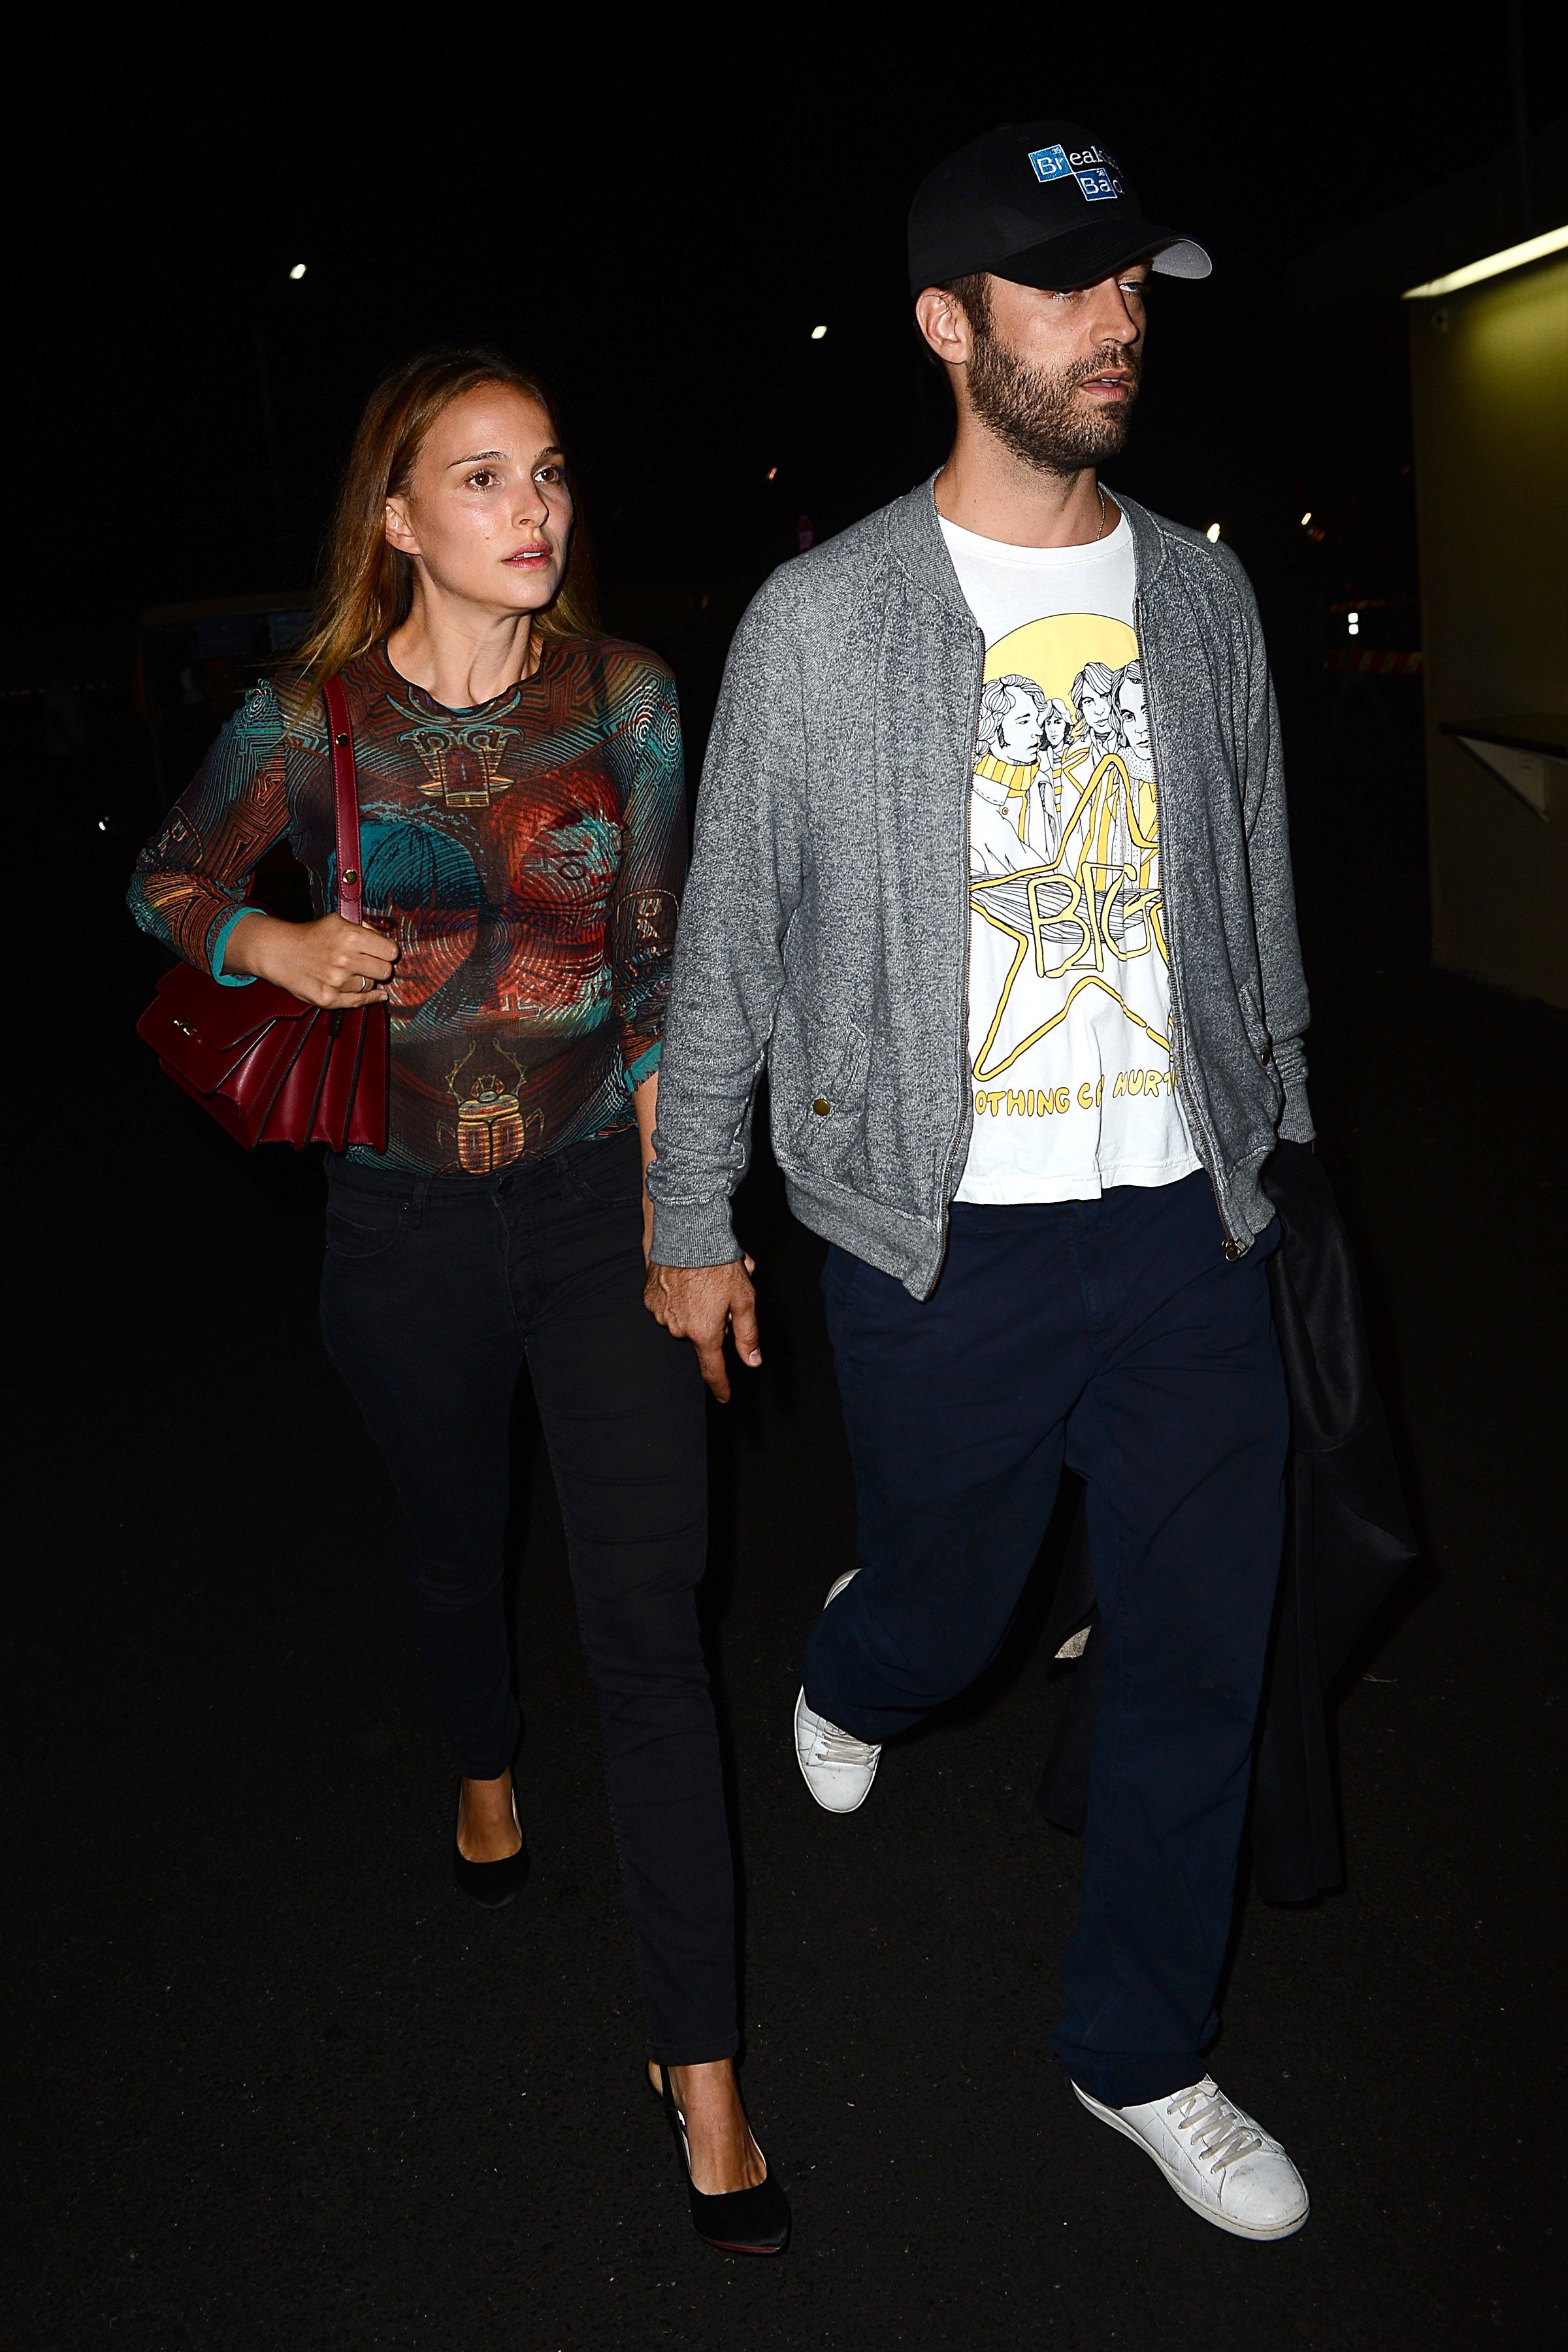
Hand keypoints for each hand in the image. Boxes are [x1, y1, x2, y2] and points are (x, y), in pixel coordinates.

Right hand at [224, 910, 397, 1007]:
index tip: (382, 953)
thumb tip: (388, 946)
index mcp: (350, 936)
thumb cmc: (312, 935)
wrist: (279, 952)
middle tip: (371, 964)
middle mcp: (345, 959)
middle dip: (381, 967)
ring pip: (370, 986)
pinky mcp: (327, 999)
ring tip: (350, 972)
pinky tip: (377, 995)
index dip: (388, 952)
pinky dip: (369, 998)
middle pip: (385, 972)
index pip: (391, 952)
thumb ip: (365, 929)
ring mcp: (336, 981)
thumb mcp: (338, 921)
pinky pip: (359, 1002)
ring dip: (365, 980)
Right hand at [644, 1258, 760, 1402]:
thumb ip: (747, 1334)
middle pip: (702, 1337)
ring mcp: (662, 1315)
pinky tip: (686, 1279)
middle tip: (722, 1295)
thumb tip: (752, 1361)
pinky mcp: (650, 1299)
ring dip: (695, 1309)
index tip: (724, 1396)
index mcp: (704, 1332)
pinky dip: (678, 1299)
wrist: (686, 1235)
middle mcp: (680, 1328)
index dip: (720, 1385)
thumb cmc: (717, 1264)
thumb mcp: (744, 1299)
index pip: (713, 1369)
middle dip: (713, 1322)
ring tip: (704, 1282)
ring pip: (685, 1321)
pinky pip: (668, 1307)